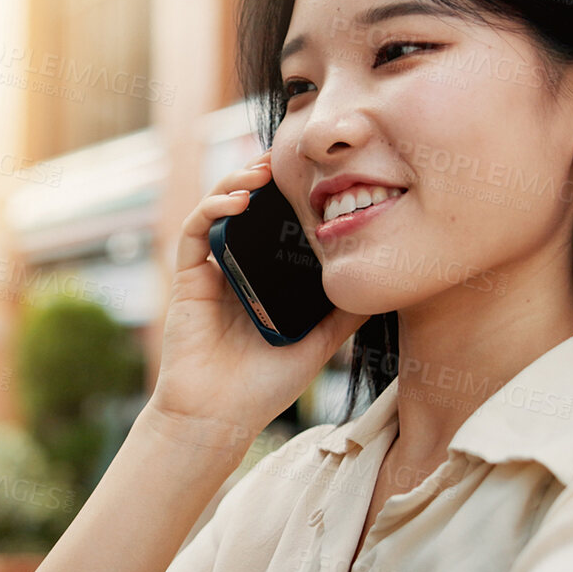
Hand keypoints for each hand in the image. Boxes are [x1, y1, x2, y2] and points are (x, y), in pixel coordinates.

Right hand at [148, 149, 366, 435]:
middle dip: (260, 176)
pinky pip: (194, 231)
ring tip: (261, 168)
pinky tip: (238, 200)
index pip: (272, 227)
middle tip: (284, 154)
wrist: (219, 417)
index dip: (285, 196)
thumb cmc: (262, 388)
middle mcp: (233, 270)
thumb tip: (385, 289)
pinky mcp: (186, 279)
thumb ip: (343, 316)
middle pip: (244, 209)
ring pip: (216, 210)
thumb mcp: (317, 345)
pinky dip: (213, 208)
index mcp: (262, 281)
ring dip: (234, 181)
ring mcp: (209, 272)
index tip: (310, 175)